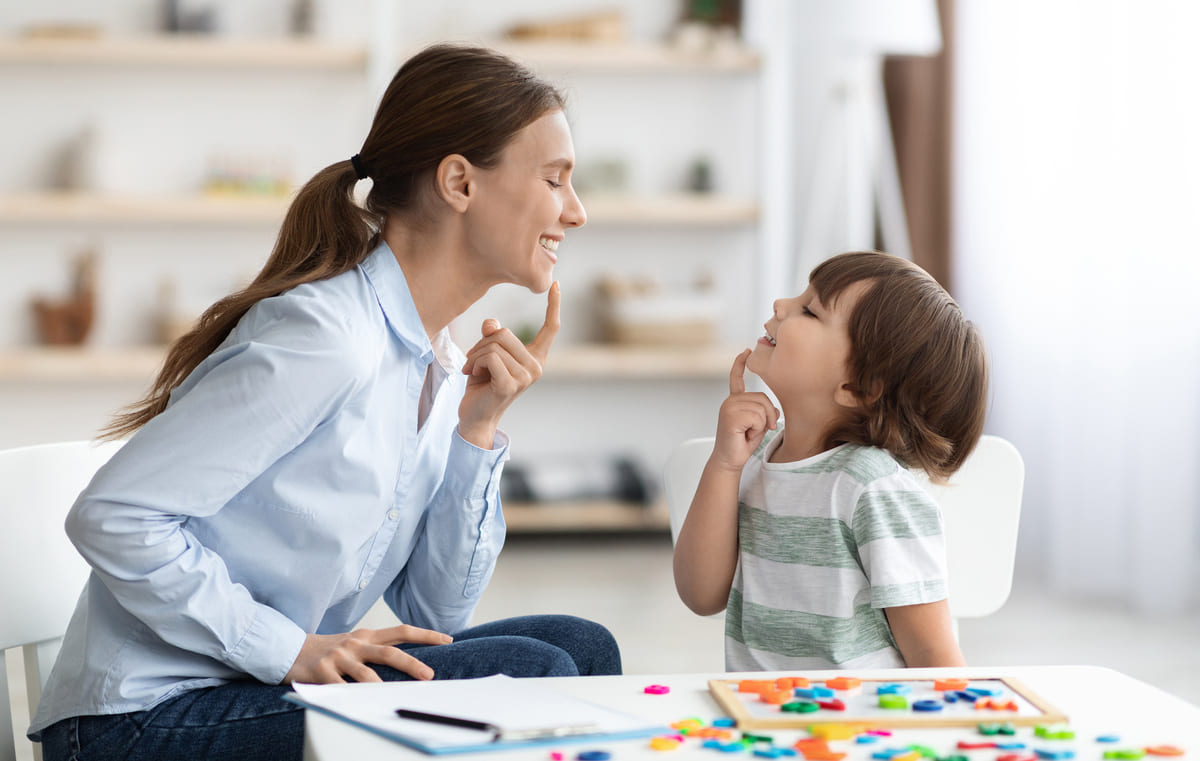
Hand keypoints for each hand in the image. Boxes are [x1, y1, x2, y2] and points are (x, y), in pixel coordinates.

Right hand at [283, 624, 452, 684]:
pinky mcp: (322, 672)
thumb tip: (408, 663)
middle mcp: (355, 644)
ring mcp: (339, 657)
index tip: (448, 639)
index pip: (402, 631)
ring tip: (392, 697)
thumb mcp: (354, 644)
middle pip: (390, 652)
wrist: (289, 649)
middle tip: (429, 676)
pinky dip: (350, 697)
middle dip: (411, 664)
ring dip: (381, 687)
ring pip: (366, 673)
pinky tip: (359, 706)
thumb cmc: (329, 650)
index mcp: (366, 636)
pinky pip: (340, 688)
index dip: (425, 634)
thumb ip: (376, 650)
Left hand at [457, 282, 560, 447]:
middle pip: (505, 334)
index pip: (550, 328)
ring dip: (475, 355)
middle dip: (482, 344)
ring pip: (494, 345)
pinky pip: (490, 357)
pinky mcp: (511, 384)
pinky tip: (472, 376)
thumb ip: (493, 336)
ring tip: (473, 371)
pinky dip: (475, 363)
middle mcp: (536, 367)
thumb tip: (492, 324)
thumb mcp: (488, 354)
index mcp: (535, 358)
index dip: (553, 305)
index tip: (556, 284)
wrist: (474, 416)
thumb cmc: (482, 384)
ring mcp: (526, 377)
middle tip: (475, 361)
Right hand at [711, 349, 779, 471]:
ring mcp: (729, 407)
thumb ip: (765, 412)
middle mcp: (730, 401)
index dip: (740, 364)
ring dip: (761, 425)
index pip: (737, 378)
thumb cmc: (742, 443)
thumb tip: (774, 411)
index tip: (746, 351)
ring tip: (748, 433)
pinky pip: (756, 417)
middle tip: (755, 430)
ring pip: (761, 409)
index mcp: (735, 400)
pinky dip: (756, 429)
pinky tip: (744, 434)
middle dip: (767, 417)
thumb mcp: (759, 424)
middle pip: (763, 398)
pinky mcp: (730, 416)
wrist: (730, 460)